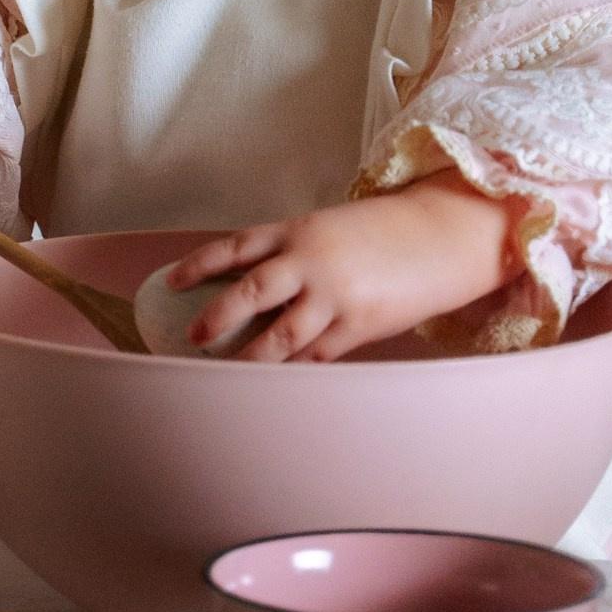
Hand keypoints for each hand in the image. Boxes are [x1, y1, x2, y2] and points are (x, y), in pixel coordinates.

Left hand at [160, 178, 522, 362]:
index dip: (200, 265)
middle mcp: (311, 261)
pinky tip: (274, 384)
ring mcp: (335, 296)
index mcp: (298, 230)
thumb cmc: (382, 232)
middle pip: (250, 293)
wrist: (441, 237)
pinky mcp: (359, 325)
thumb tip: (249, 285)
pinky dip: (293, 369)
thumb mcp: (328, 227)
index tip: (171, 282)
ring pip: (280, 335)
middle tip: (192, 337)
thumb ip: (292, 253)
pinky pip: (316, 355)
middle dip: (216, 317)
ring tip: (224, 371)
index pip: (235, 247)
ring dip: (250, 356)